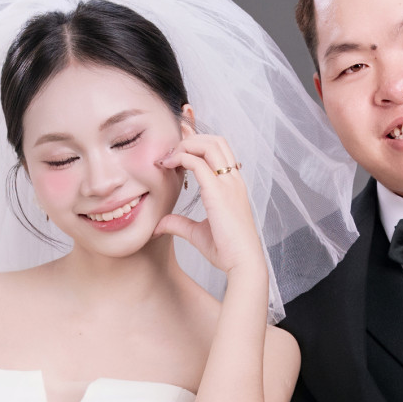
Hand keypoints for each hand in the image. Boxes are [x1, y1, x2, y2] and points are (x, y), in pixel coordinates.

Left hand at [153, 134, 265, 282]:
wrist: (243, 263)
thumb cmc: (227, 250)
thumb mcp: (197, 233)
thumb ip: (179, 224)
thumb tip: (159, 224)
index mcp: (233, 185)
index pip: (219, 150)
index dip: (198, 140)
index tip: (177, 144)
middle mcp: (233, 180)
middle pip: (215, 140)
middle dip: (190, 138)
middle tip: (169, 152)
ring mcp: (228, 184)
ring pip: (208, 145)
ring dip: (185, 145)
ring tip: (168, 158)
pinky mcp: (218, 192)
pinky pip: (197, 163)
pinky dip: (180, 158)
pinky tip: (167, 166)